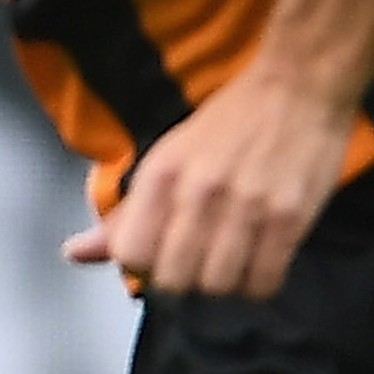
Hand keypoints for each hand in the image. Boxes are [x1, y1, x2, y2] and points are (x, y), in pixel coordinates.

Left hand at [66, 64, 352, 298]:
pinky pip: (263, 282)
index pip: (130, 254)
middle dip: (183, 280)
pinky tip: (259, 260)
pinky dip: (258, 283)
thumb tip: (75, 254)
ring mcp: (246, 205)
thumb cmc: (229, 123)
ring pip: (217, 287)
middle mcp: (198, 190)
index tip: (161, 255)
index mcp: (161, 173)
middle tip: (199, 261)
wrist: (299, 87)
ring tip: (232, 260)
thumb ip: (126, 213)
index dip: (143, 265)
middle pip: (173, 280)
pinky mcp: (290, 217)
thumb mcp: (166, 158)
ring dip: (223, 283)